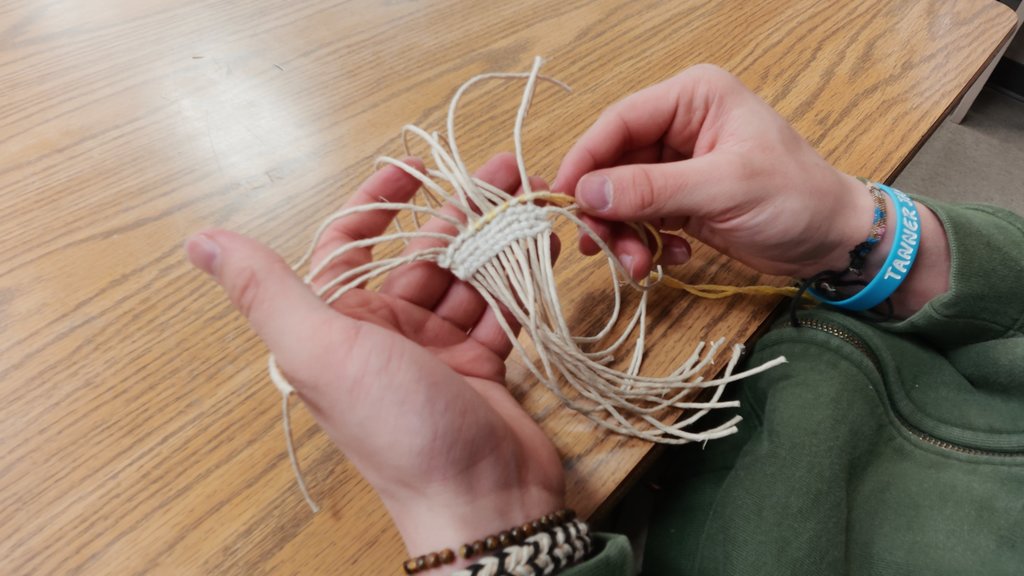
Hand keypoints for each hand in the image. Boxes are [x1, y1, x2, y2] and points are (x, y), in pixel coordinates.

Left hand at [185, 154, 563, 560]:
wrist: (480, 501)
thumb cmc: (398, 429)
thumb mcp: (324, 353)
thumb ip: (267, 293)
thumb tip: (200, 240)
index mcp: (341, 327)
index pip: (349, 247)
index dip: (375, 203)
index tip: (413, 168)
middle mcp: (385, 335)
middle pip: (419, 255)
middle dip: (456, 211)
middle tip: (501, 171)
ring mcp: (437, 350)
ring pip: (464, 276)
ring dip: (492, 237)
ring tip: (528, 198)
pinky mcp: (481, 365)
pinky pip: (498, 307)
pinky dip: (517, 277)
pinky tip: (541, 244)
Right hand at [553, 63, 873, 280]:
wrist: (834, 242)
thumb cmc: (796, 199)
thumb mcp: (724, 188)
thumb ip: (653, 189)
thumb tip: (586, 192)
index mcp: (694, 98)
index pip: (620, 121)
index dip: (586, 159)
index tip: (562, 198)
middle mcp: (681, 125)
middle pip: (614, 163)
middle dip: (606, 208)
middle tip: (601, 247)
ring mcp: (679, 165)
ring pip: (623, 196)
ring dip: (623, 233)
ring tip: (638, 264)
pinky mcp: (682, 199)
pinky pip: (641, 219)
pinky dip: (646, 243)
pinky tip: (673, 258)